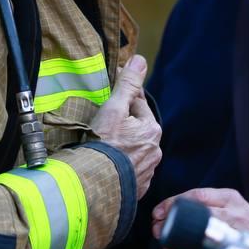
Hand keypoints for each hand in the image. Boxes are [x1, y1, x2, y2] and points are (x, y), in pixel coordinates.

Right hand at [88, 55, 161, 198]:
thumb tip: (140, 60)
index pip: (138, 105)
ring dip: (123, 147)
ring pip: (134, 151)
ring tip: (103, 148)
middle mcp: (155, 151)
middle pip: (137, 129)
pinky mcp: (136, 188)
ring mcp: (147, 172)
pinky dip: (120, 167)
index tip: (109, 100)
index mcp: (152, 129)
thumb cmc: (103, 143)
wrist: (93, 185)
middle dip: (123, 125)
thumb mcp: (114, 108)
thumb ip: (128, 84)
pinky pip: (129, 171)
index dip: (122, 99)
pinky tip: (107, 166)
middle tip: (102, 127)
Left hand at [151, 187, 248, 248]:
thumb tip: (170, 219)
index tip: (157, 213)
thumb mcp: (230, 206)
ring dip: (180, 243)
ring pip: (204, 235)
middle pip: (197, 214)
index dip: (173, 203)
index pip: (197, 195)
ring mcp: (238, 232)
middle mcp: (234, 212)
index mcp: (229, 198)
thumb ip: (206, 209)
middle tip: (158, 231)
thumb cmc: (246, 221)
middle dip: (172, 222)